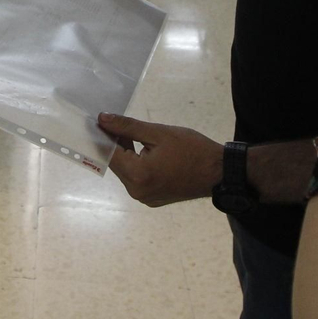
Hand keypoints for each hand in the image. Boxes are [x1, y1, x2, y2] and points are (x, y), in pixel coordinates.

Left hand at [98, 112, 220, 206]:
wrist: (220, 172)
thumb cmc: (192, 150)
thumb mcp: (159, 133)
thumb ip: (128, 127)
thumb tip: (102, 119)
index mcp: (138, 176)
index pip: (109, 154)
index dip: (101, 136)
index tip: (97, 120)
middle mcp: (137, 192)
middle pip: (116, 163)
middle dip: (114, 143)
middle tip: (116, 122)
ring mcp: (145, 198)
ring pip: (126, 170)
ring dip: (125, 152)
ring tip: (132, 133)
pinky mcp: (152, 199)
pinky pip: (136, 178)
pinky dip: (136, 163)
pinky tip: (144, 149)